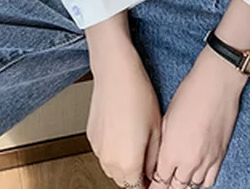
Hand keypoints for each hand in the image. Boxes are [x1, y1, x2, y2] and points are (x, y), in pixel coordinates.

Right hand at [86, 20, 161, 187]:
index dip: (147, 183)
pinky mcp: (92, 137)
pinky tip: (124, 130)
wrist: (115, 73)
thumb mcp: (157, 130)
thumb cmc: (138, 96)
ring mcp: (98, 149)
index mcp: (128, 164)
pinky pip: (104, 152)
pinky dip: (114, 148)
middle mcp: (109, 161)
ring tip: (136, 139)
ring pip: (112, 167)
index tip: (153, 176)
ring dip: (124, 163)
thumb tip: (153, 172)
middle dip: (135, 175)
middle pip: (123, 181)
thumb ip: (154, 160)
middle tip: (148, 157)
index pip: (137, 188)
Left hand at [150, 45, 247, 187]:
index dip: (153, 183)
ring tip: (178, 176)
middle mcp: (189, 161)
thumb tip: (158, 160)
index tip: (149, 183)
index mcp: (171, 152)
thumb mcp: (166, 119)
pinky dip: (200, 180)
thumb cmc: (190, 92)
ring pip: (191, 185)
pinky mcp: (220, 156)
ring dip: (183, 182)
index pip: (158, 181)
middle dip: (167, 185)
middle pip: (175, 188)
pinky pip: (209, 181)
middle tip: (162, 181)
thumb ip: (162, 145)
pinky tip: (195, 173)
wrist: (217, 83)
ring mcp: (206, 160)